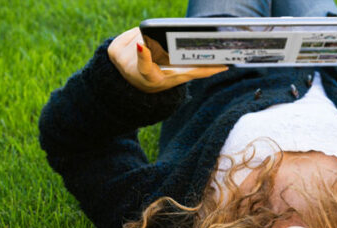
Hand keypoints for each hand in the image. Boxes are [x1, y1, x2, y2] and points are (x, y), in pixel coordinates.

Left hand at [107, 27, 227, 93]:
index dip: (143, 56)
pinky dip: (137, 36)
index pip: (145, 67)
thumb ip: (200, 71)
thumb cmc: (161, 79)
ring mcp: (119, 59)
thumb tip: (224, 66)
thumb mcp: (179, 77)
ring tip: (150, 52)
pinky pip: (130, 32)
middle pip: (149, 43)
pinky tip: (139, 47)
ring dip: (150, 39)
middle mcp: (131, 70)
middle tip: (159, 53)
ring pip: (140, 35)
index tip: (141, 45)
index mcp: (148, 79)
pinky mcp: (112, 50)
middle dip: (157, 43)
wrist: (132, 85)